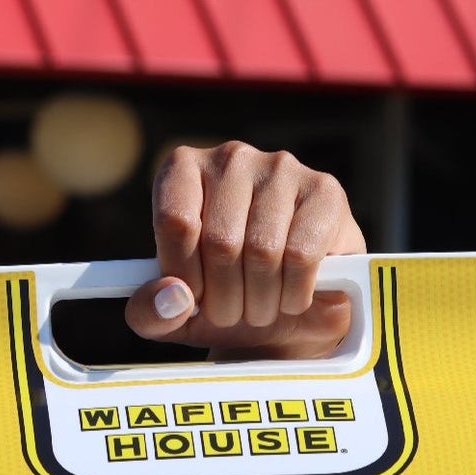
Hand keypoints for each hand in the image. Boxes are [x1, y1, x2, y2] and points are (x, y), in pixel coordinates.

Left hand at [124, 141, 365, 360]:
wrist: (290, 312)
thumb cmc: (226, 302)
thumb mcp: (175, 316)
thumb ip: (150, 313)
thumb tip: (173, 298)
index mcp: (182, 171)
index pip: (175, 221)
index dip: (185, 275)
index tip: (196, 300)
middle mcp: (230, 158)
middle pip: (220, 241)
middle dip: (225, 299)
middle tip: (234, 315)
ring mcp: (280, 169)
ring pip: (263, 250)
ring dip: (261, 302)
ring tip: (262, 310)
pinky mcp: (324, 190)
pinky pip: (302, 254)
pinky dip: (294, 293)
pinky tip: (293, 298)